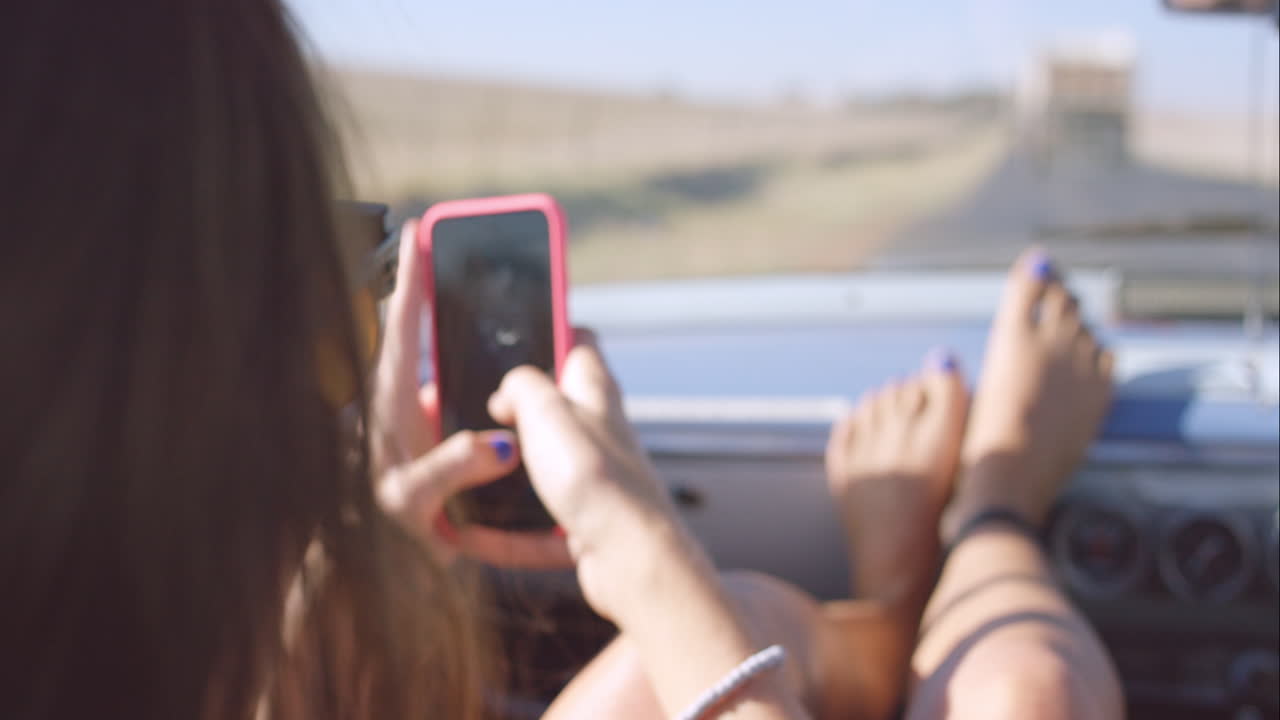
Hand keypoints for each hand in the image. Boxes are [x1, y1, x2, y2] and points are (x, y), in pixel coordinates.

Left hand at [367, 219, 572, 567]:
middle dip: (440, 285)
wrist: (378, 565)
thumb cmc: (381, 532)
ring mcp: (421, 415)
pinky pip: (465, 390)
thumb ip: (451, 470)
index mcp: (391, 403)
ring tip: (502, 300)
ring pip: (448, 359)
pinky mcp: (439, 432)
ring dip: (468, 330)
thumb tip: (500, 443)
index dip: (412, 276)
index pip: (401, 326)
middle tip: (463, 245)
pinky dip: (485, 374)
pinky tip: (515, 374)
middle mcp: (404, 400)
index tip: (420, 230)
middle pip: (424, 329)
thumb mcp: (413, 501)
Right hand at [487, 332, 693, 618]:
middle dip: (517, 414)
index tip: (521, 334)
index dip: (554, 333)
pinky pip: (535, 530)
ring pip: (542, 473)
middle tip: (474, 415)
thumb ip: (522, 386)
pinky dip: (503, 534)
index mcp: (597, 393)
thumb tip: (509, 389)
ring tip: (463, 476)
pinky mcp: (585, 528)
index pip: (581, 346)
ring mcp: (594, 483)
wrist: (628, 557)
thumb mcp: (547, 409)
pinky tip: (469, 536)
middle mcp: (600, 435)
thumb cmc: (597, 478)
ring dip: (504, 479)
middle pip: (557, 412)